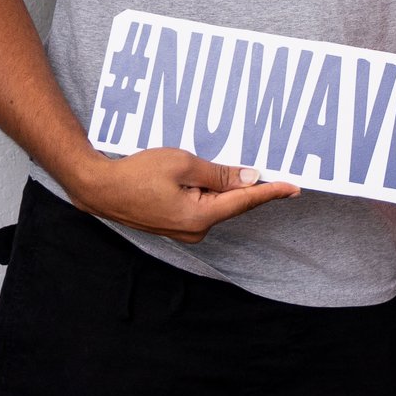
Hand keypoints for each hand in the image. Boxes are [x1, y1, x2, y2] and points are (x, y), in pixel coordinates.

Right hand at [63, 147, 297, 243]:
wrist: (100, 187)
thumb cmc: (138, 173)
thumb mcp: (184, 165)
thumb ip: (220, 174)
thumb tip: (250, 178)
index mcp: (200, 217)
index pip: (245, 202)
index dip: (272, 192)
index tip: (295, 187)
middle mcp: (195, 230)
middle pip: (233, 204)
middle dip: (249, 186)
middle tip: (273, 168)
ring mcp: (184, 230)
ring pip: (217, 204)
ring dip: (226, 187)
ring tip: (237, 166)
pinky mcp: (176, 224)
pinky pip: (203, 206)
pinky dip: (211, 192)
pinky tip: (212, 176)